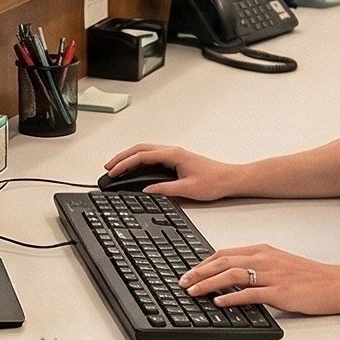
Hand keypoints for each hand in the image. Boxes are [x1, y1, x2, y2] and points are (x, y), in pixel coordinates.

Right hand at [100, 143, 251, 200]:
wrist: (231, 179)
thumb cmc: (215, 181)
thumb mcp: (188, 189)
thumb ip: (165, 189)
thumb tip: (147, 190)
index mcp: (173, 155)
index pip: (142, 156)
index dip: (125, 164)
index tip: (113, 172)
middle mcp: (172, 151)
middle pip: (140, 149)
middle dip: (121, 157)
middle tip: (108, 167)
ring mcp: (174, 154)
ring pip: (145, 150)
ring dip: (129, 157)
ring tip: (116, 167)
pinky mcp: (176, 159)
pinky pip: (151, 155)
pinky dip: (138, 159)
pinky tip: (134, 168)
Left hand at [179, 243, 339, 314]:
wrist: (338, 283)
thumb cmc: (310, 276)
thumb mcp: (278, 263)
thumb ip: (255, 266)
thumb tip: (229, 275)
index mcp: (262, 251)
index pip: (224, 253)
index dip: (202, 262)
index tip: (188, 272)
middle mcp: (264, 259)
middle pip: (222, 261)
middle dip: (198, 272)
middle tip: (182, 282)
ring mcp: (272, 275)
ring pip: (232, 274)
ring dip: (208, 283)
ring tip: (193, 291)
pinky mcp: (280, 291)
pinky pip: (251, 293)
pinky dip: (232, 296)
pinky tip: (219, 301)